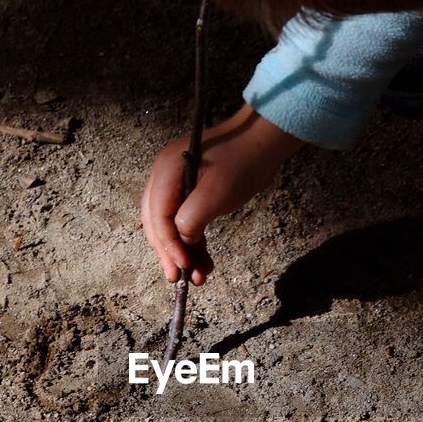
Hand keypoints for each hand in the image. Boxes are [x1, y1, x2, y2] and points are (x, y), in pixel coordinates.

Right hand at [140, 102, 303, 285]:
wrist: (265, 142)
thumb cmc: (243, 162)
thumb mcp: (216, 193)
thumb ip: (191, 219)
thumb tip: (182, 241)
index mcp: (166, 171)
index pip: (157, 215)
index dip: (167, 244)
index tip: (182, 267)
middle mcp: (165, 177)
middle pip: (157, 222)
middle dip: (170, 252)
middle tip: (180, 279)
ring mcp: (178, 184)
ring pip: (172, 225)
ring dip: (184, 251)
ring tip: (198, 277)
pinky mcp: (193, 192)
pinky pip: (186, 221)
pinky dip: (194, 241)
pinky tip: (203, 261)